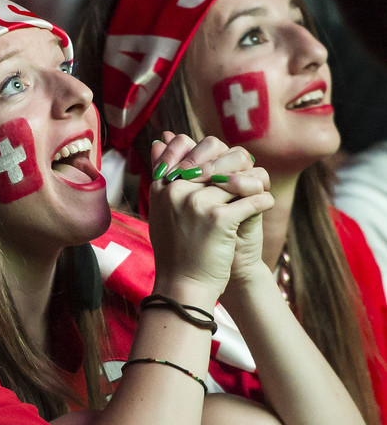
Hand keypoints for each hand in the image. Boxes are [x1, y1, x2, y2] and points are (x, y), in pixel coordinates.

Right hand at [148, 133, 273, 298]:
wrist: (183, 286)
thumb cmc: (177, 249)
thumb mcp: (163, 208)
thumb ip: (165, 174)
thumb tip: (164, 138)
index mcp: (161, 187)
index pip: (183, 145)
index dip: (207, 149)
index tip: (220, 165)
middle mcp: (175, 190)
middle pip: (215, 155)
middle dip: (235, 163)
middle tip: (244, 178)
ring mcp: (196, 203)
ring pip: (237, 176)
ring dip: (252, 184)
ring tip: (254, 194)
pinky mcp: (219, 218)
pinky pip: (253, 197)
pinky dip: (263, 202)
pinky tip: (262, 208)